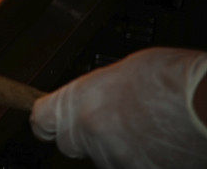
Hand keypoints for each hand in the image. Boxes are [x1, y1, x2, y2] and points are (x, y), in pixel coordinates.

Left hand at [31, 47, 206, 168]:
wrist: (206, 103)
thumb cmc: (169, 80)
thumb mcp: (119, 73)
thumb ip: (95, 91)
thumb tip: (89, 101)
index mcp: (79, 103)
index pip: (41, 120)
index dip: (44, 120)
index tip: (45, 120)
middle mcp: (91, 135)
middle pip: (69, 143)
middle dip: (81, 134)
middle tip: (107, 119)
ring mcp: (115, 159)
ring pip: (103, 158)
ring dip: (116, 147)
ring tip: (144, 125)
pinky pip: (129, 166)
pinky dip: (140, 158)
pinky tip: (157, 141)